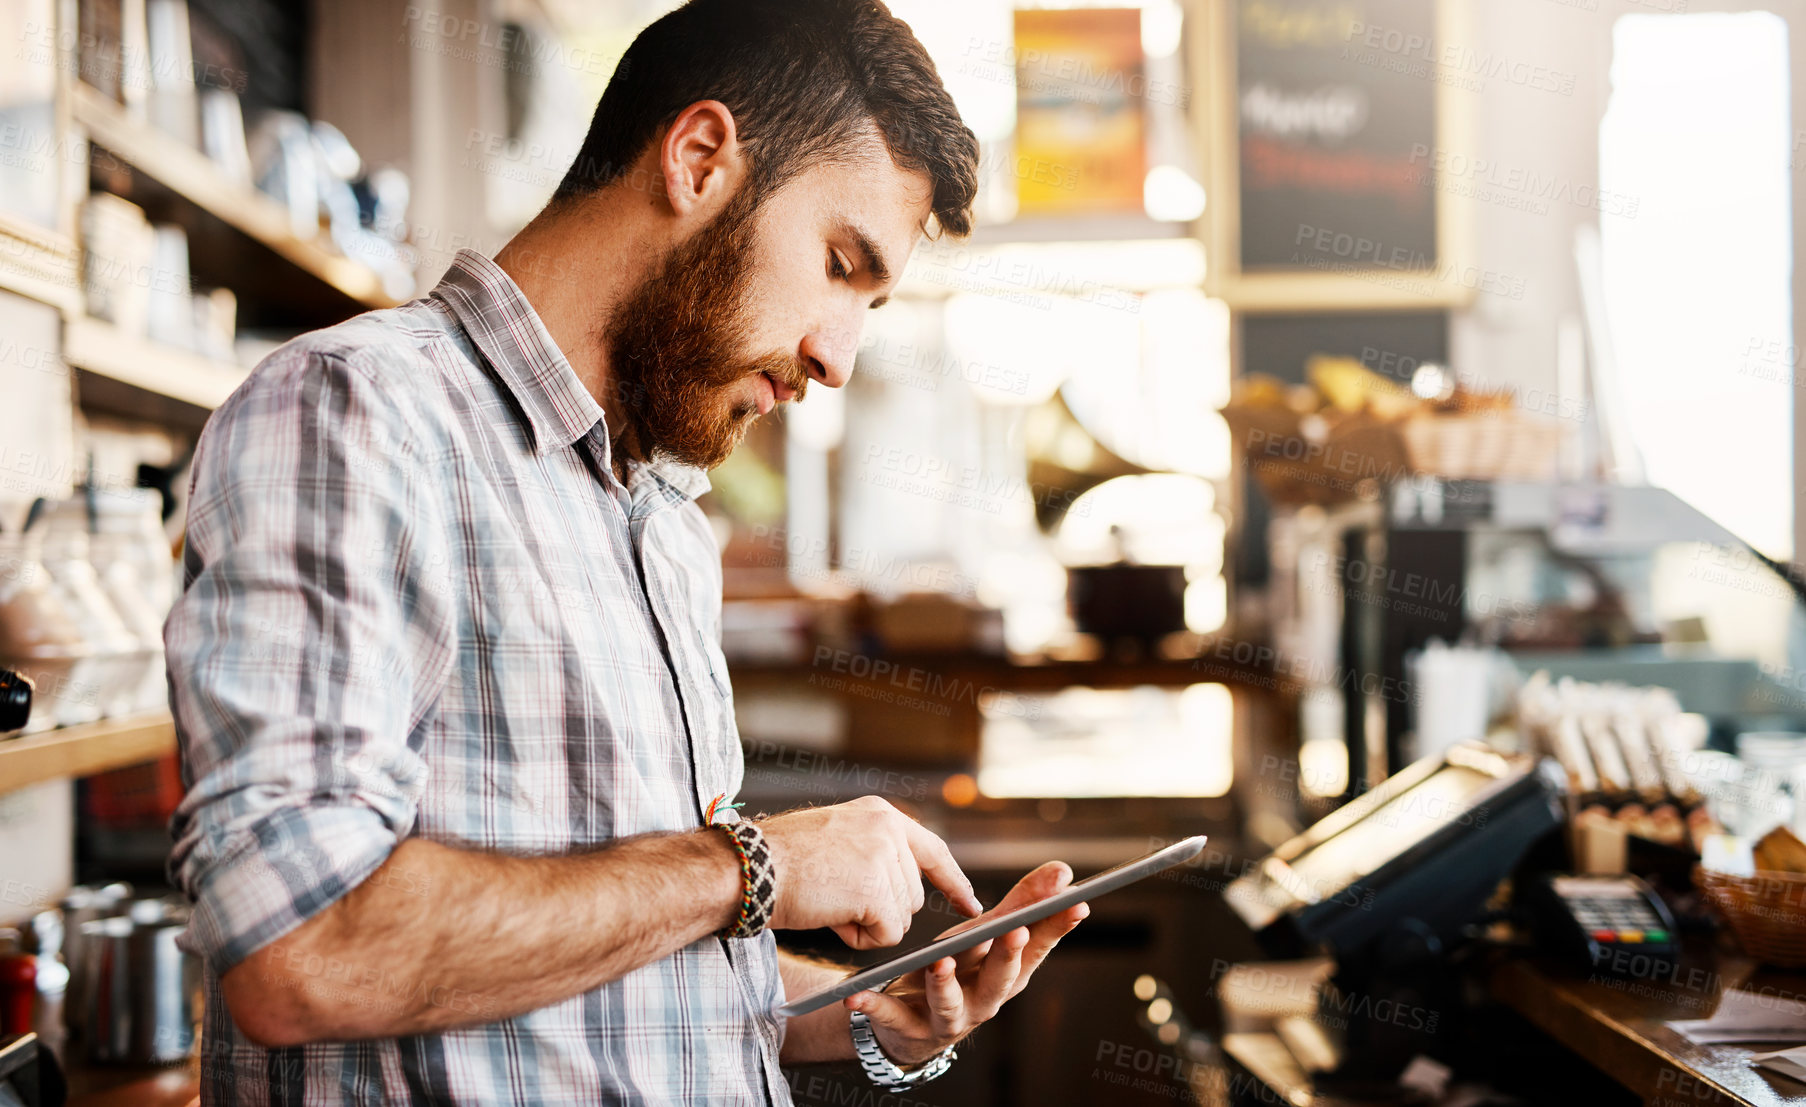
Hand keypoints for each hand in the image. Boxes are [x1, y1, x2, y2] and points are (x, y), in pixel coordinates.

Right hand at [759, 796, 982, 947]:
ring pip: (901, 917)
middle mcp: (888, 829)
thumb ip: (871, 853)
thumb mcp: (835, 839)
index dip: (952, 881)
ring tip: (828, 902)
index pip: (932, 849)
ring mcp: (884, 857)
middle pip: (912, 895)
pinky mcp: (876, 889)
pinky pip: (888, 935)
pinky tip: (832, 918)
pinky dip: (861, 938)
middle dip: (879, 910)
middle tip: (835, 899)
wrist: (749, 868)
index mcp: (879, 814)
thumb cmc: (778, 861)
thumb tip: (899, 892)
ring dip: (866, 924)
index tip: (971, 905)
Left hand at [845, 860, 1088, 1066]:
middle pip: (1001, 981)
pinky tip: (860, 994)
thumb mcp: (986, 936)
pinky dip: (877, 1006)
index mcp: (1007, 975)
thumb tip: (1063, 872)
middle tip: (1016, 930)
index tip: (1077, 902)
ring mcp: (948, 1017)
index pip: (1038, 949)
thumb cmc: (956, 970)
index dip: (1057, 927)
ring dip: (946, 985)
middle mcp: (984, 1000)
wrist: (907, 1020)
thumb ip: (1021, 905)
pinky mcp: (909, 1027)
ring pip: (951, 1004)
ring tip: (938, 963)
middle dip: (1009, 957)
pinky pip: (892, 1017)